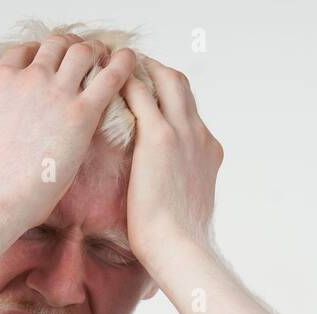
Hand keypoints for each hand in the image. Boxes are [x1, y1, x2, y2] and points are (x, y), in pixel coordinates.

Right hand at [0, 35, 136, 227]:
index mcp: (2, 83)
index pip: (25, 51)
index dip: (42, 52)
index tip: (53, 61)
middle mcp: (30, 79)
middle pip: (58, 45)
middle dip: (73, 48)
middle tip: (86, 60)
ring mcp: (57, 93)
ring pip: (85, 52)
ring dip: (98, 53)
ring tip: (109, 61)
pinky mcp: (82, 114)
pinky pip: (111, 76)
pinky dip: (123, 64)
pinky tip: (131, 62)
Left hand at [119, 55, 223, 264]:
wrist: (180, 249)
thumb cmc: (178, 243)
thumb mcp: (187, 211)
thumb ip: (179, 197)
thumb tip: (164, 210)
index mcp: (209, 152)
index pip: (191, 113)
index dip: (171, 100)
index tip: (151, 96)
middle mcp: (200, 136)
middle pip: (182, 87)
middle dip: (158, 72)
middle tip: (132, 67)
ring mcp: (183, 133)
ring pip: (167, 80)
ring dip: (144, 67)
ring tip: (118, 62)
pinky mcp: (160, 138)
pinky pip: (142, 94)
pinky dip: (126, 80)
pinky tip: (107, 76)